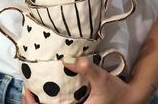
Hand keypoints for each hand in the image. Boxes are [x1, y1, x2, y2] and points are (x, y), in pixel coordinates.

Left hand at [22, 56, 147, 103]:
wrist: (130, 97)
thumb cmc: (115, 91)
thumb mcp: (100, 79)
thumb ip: (85, 68)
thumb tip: (65, 58)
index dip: (32, 103)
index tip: (27, 89)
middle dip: (34, 100)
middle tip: (29, 84)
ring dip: (41, 99)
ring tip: (36, 84)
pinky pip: (61, 103)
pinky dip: (52, 97)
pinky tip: (51, 86)